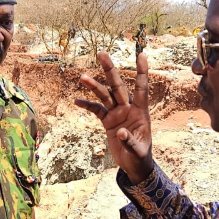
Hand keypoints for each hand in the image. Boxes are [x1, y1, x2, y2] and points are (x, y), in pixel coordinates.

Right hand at [75, 51, 153, 184]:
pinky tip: (76, 101)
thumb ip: (130, 141)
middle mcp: (128, 108)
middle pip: (118, 85)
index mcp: (140, 112)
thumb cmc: (140, 157)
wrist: (133, 165)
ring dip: (94, 86)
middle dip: (110, 70)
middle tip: (102, 53)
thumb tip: (121, 131)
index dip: (141, 72)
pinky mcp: (107, 121)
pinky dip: (87, 105)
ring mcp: (116, 113)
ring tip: (82, 77)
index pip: (141, 88)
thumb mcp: (138, 151)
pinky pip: (96, 110)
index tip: (142, 54)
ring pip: (104, 95)